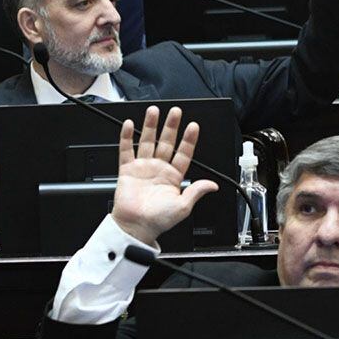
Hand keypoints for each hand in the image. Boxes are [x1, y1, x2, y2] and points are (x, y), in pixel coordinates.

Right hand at [111, 106, 219, 246]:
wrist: (136, 227)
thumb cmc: (158, 221)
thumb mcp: (183, 207)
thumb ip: (196, 192)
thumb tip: (213, 185)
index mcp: (173, 177)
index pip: (183, 153)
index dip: (189, 140)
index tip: (193, 127)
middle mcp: (158, 169)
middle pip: (166, 142)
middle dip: (171, 126)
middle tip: (175, 111)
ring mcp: (143, 168)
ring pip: (148, 142)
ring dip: (151, 126)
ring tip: (154, 111)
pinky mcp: (127, 170)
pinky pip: (126, 150)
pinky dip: (127, 137)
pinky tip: (130, 125)